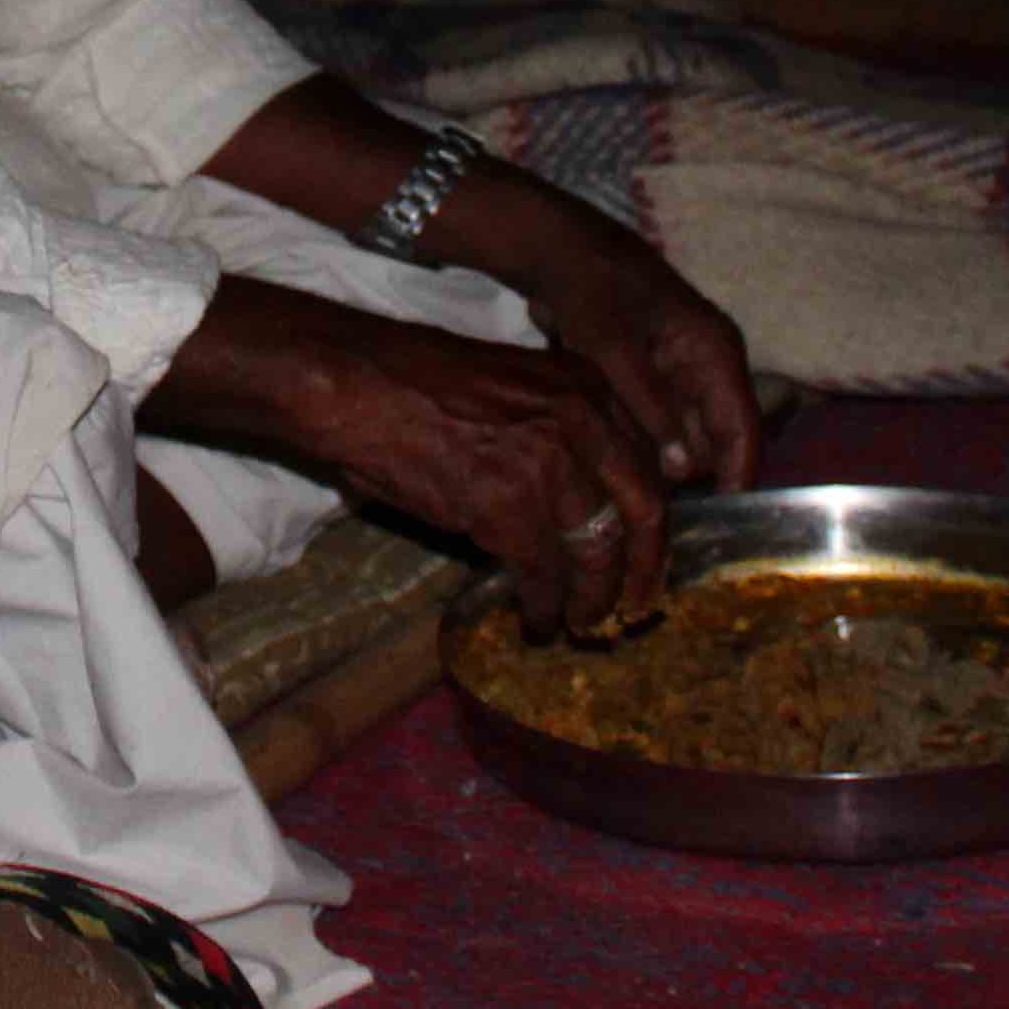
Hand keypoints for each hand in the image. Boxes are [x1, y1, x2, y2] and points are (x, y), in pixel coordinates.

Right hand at [142, 284, 674, 637]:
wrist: (356, 384)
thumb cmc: (419, 386)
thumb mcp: (514, 388)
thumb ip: (561, 432)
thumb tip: (585, 505)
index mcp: (587, 386)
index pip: (649, 463)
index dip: (651, 520)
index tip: (648, 555)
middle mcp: (583, 420)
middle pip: (644, 510)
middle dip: (646, 569)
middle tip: (637, 608)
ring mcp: (550, 463)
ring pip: (598, 550)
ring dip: (593, 598)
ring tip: (581, 624)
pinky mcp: (509, 506)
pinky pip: (543, 573)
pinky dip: (543, 607)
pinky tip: (535, 621)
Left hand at [437, 171, 760, 494]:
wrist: (557, 251)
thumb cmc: (593, 292)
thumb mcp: (618, 354)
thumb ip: (653, 410)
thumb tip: (684, 469)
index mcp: (716, 353)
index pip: (744, 428)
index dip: (738, 476)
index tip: (725, 523)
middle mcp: (707, 365)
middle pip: (718, 438)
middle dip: (700, 477)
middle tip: (673, 524)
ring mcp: (679, 372)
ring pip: (686, 435)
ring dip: (668, 463)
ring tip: (645, 504)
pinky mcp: (651, 376)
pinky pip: (661, 422)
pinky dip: (648, 444)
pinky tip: (628, 473)